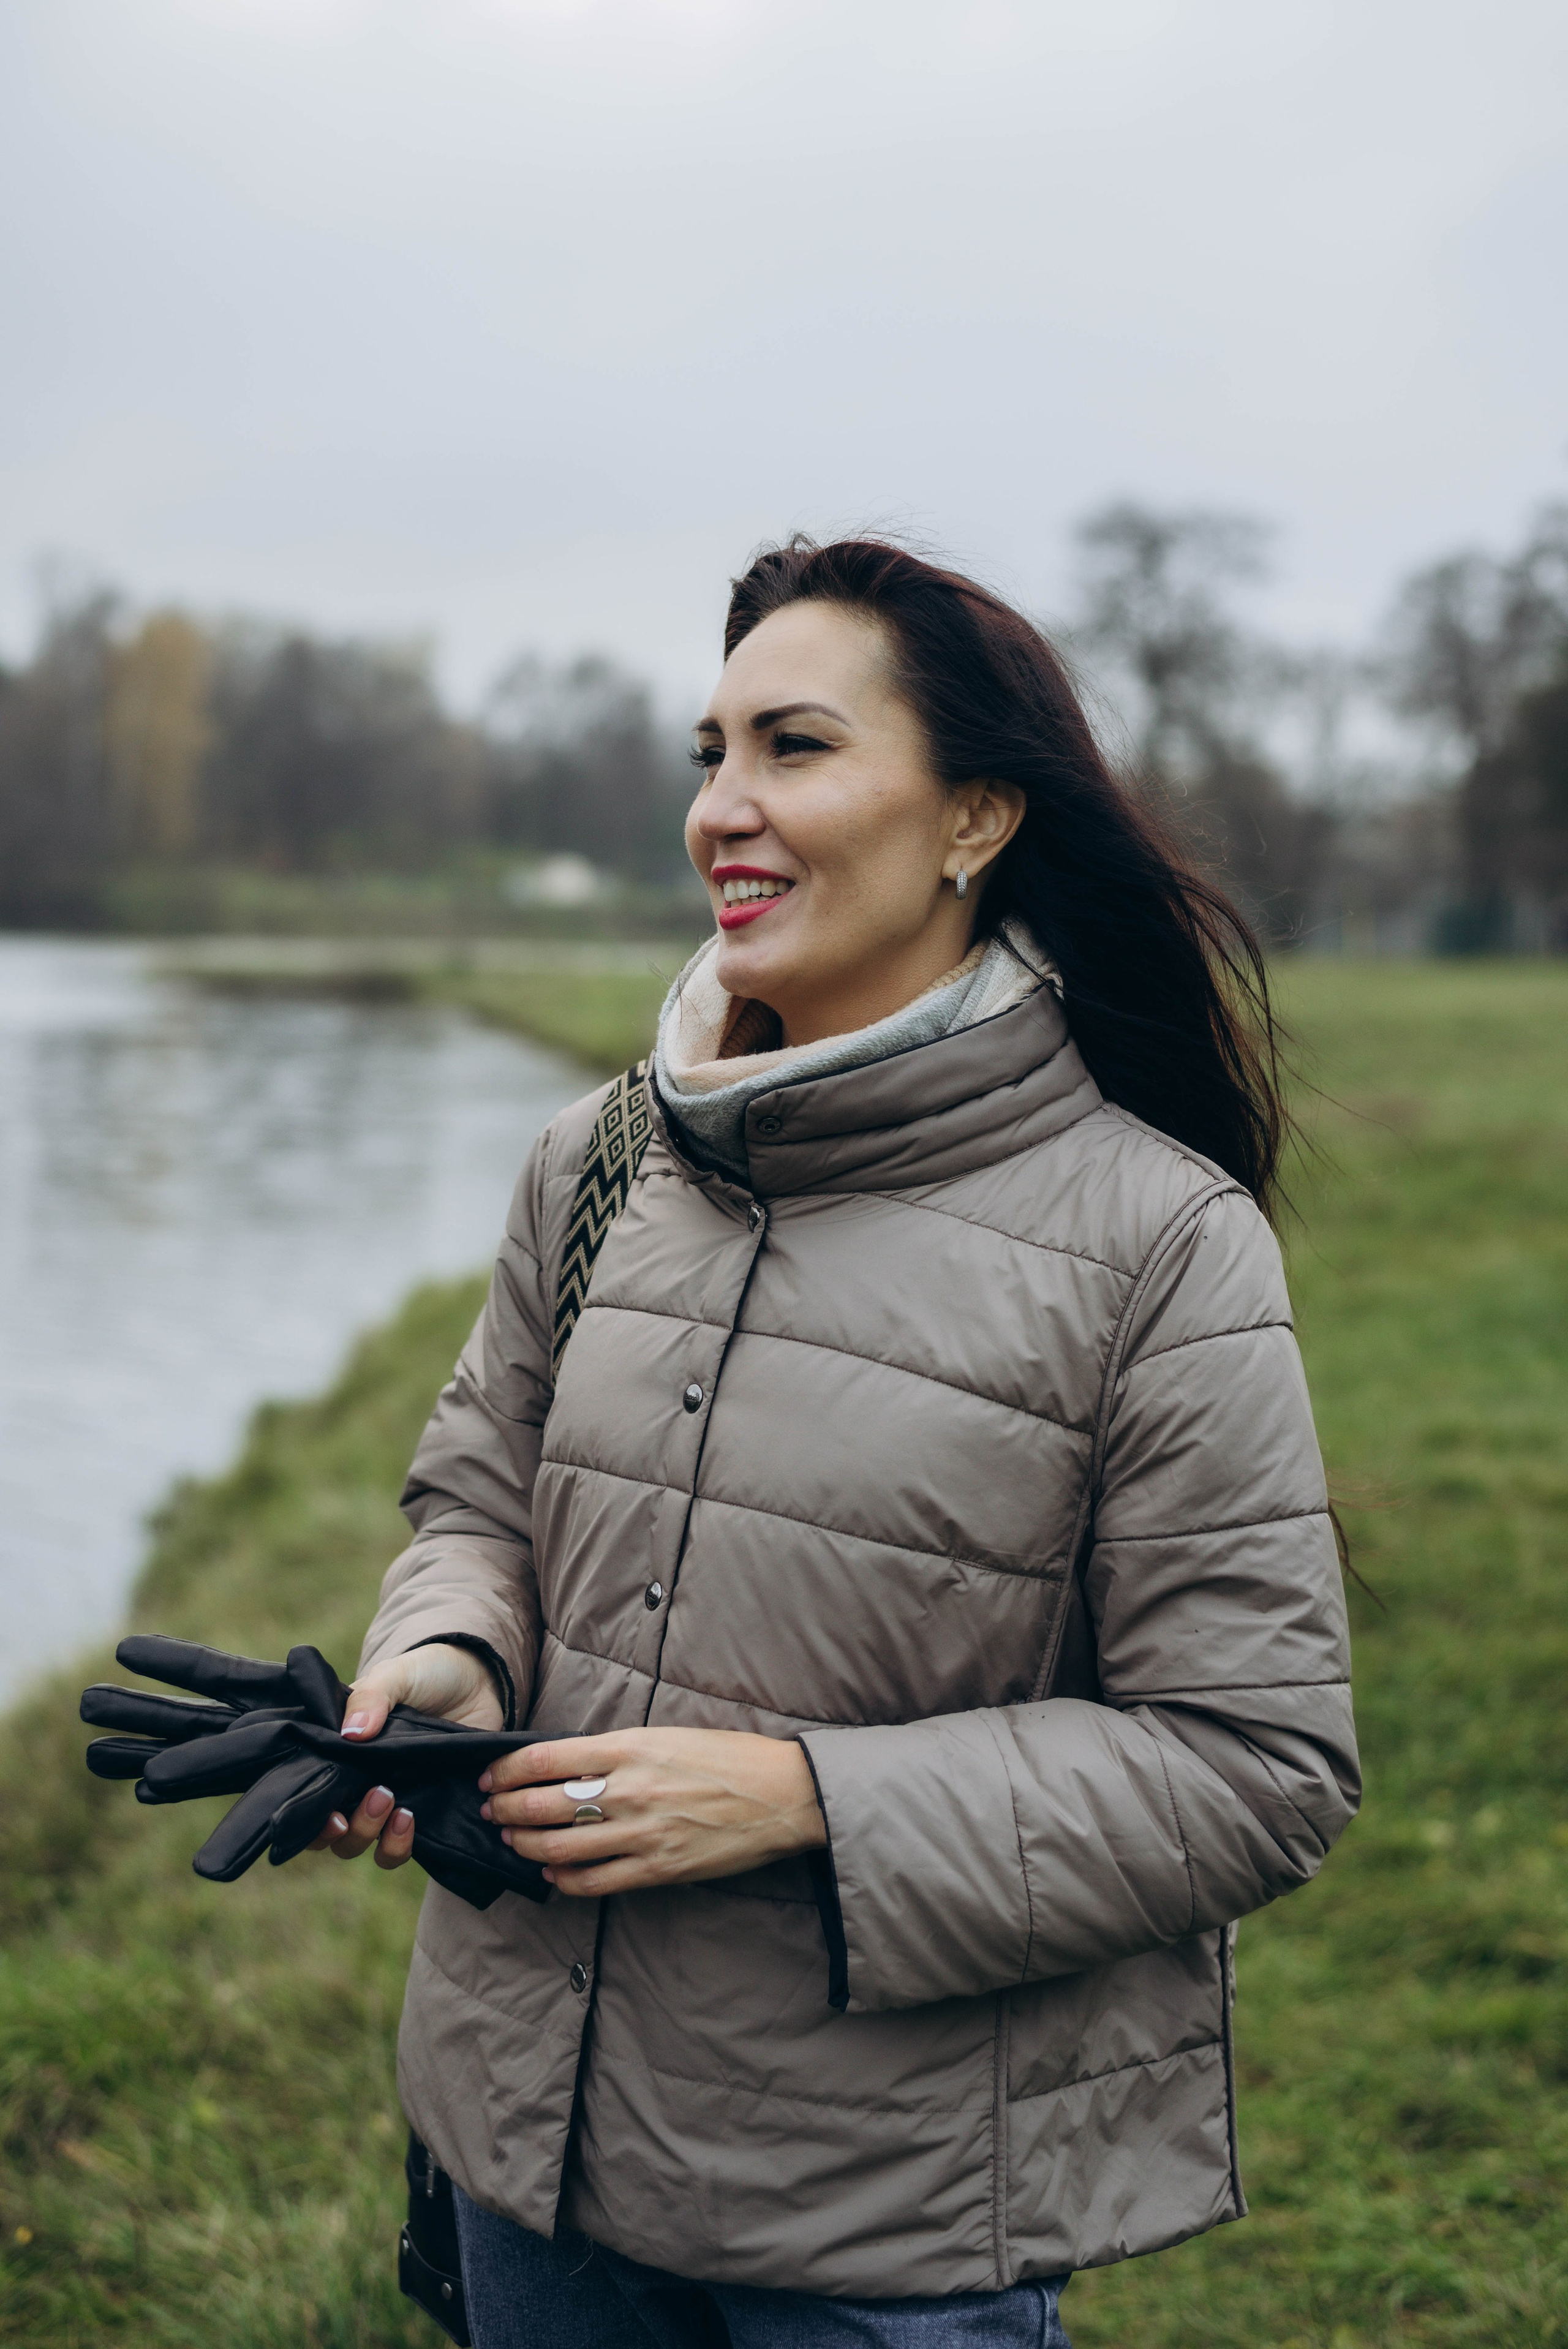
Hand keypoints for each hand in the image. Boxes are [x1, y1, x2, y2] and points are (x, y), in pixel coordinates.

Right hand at [308, 1642, 504, 1866]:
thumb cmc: (426, 1675)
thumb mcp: (396, 1675)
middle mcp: (356, 1782)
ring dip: (371, 1836)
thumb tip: (350, 1735)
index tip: (329, 1812)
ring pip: (359, 1844)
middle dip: (345, 1829)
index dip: (306, 1815)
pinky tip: (411, 1820)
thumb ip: (371, 1697)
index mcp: (339, 1752)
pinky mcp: (418, 1812)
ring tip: (401, 1809)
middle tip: (379, 1794)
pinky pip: (396, 1849)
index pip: (305, 1793)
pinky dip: (398, 1845)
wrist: (478, 1681)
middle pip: (329, 1832)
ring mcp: (387, 1800)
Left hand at [479, 1728, 827, 1897]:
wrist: (781, 1794)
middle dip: (507, 1810)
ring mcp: (643, 1833)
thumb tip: (567, 1766)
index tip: (491, 1777)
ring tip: (513, 1842)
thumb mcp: (666, 1737)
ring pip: (561, 1848)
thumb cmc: (727, 1758)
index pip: (546, 1759)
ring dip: (526, 1846)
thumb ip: (617, 1751)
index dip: (508, 1771)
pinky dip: (565, 1881)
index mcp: (630, 1747)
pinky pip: (595, 1882)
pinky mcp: (659, 1869)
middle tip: (491, 1812)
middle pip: (543, 1805)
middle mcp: (630, 1790)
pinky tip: (553, 1876)